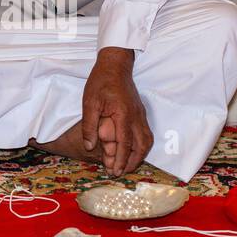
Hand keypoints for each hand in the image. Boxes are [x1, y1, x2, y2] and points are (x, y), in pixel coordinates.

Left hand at [81, 47, 152, 175]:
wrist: (115, 65)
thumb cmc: (101, 82)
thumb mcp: (89, 103)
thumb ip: (89, 126)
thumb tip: (90, 147)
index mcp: (123, 114)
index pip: (125, 143)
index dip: (121, 160)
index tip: (116, 172)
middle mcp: (136, 116)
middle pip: (141, 146)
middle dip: (133, 162)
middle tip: (121, 172)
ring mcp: (140, 114)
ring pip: (147, 141)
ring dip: (139, 155)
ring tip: (127, 164)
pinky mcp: (140, 112)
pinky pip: (145, 133)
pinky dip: (141, 146)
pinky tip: (132, 150)